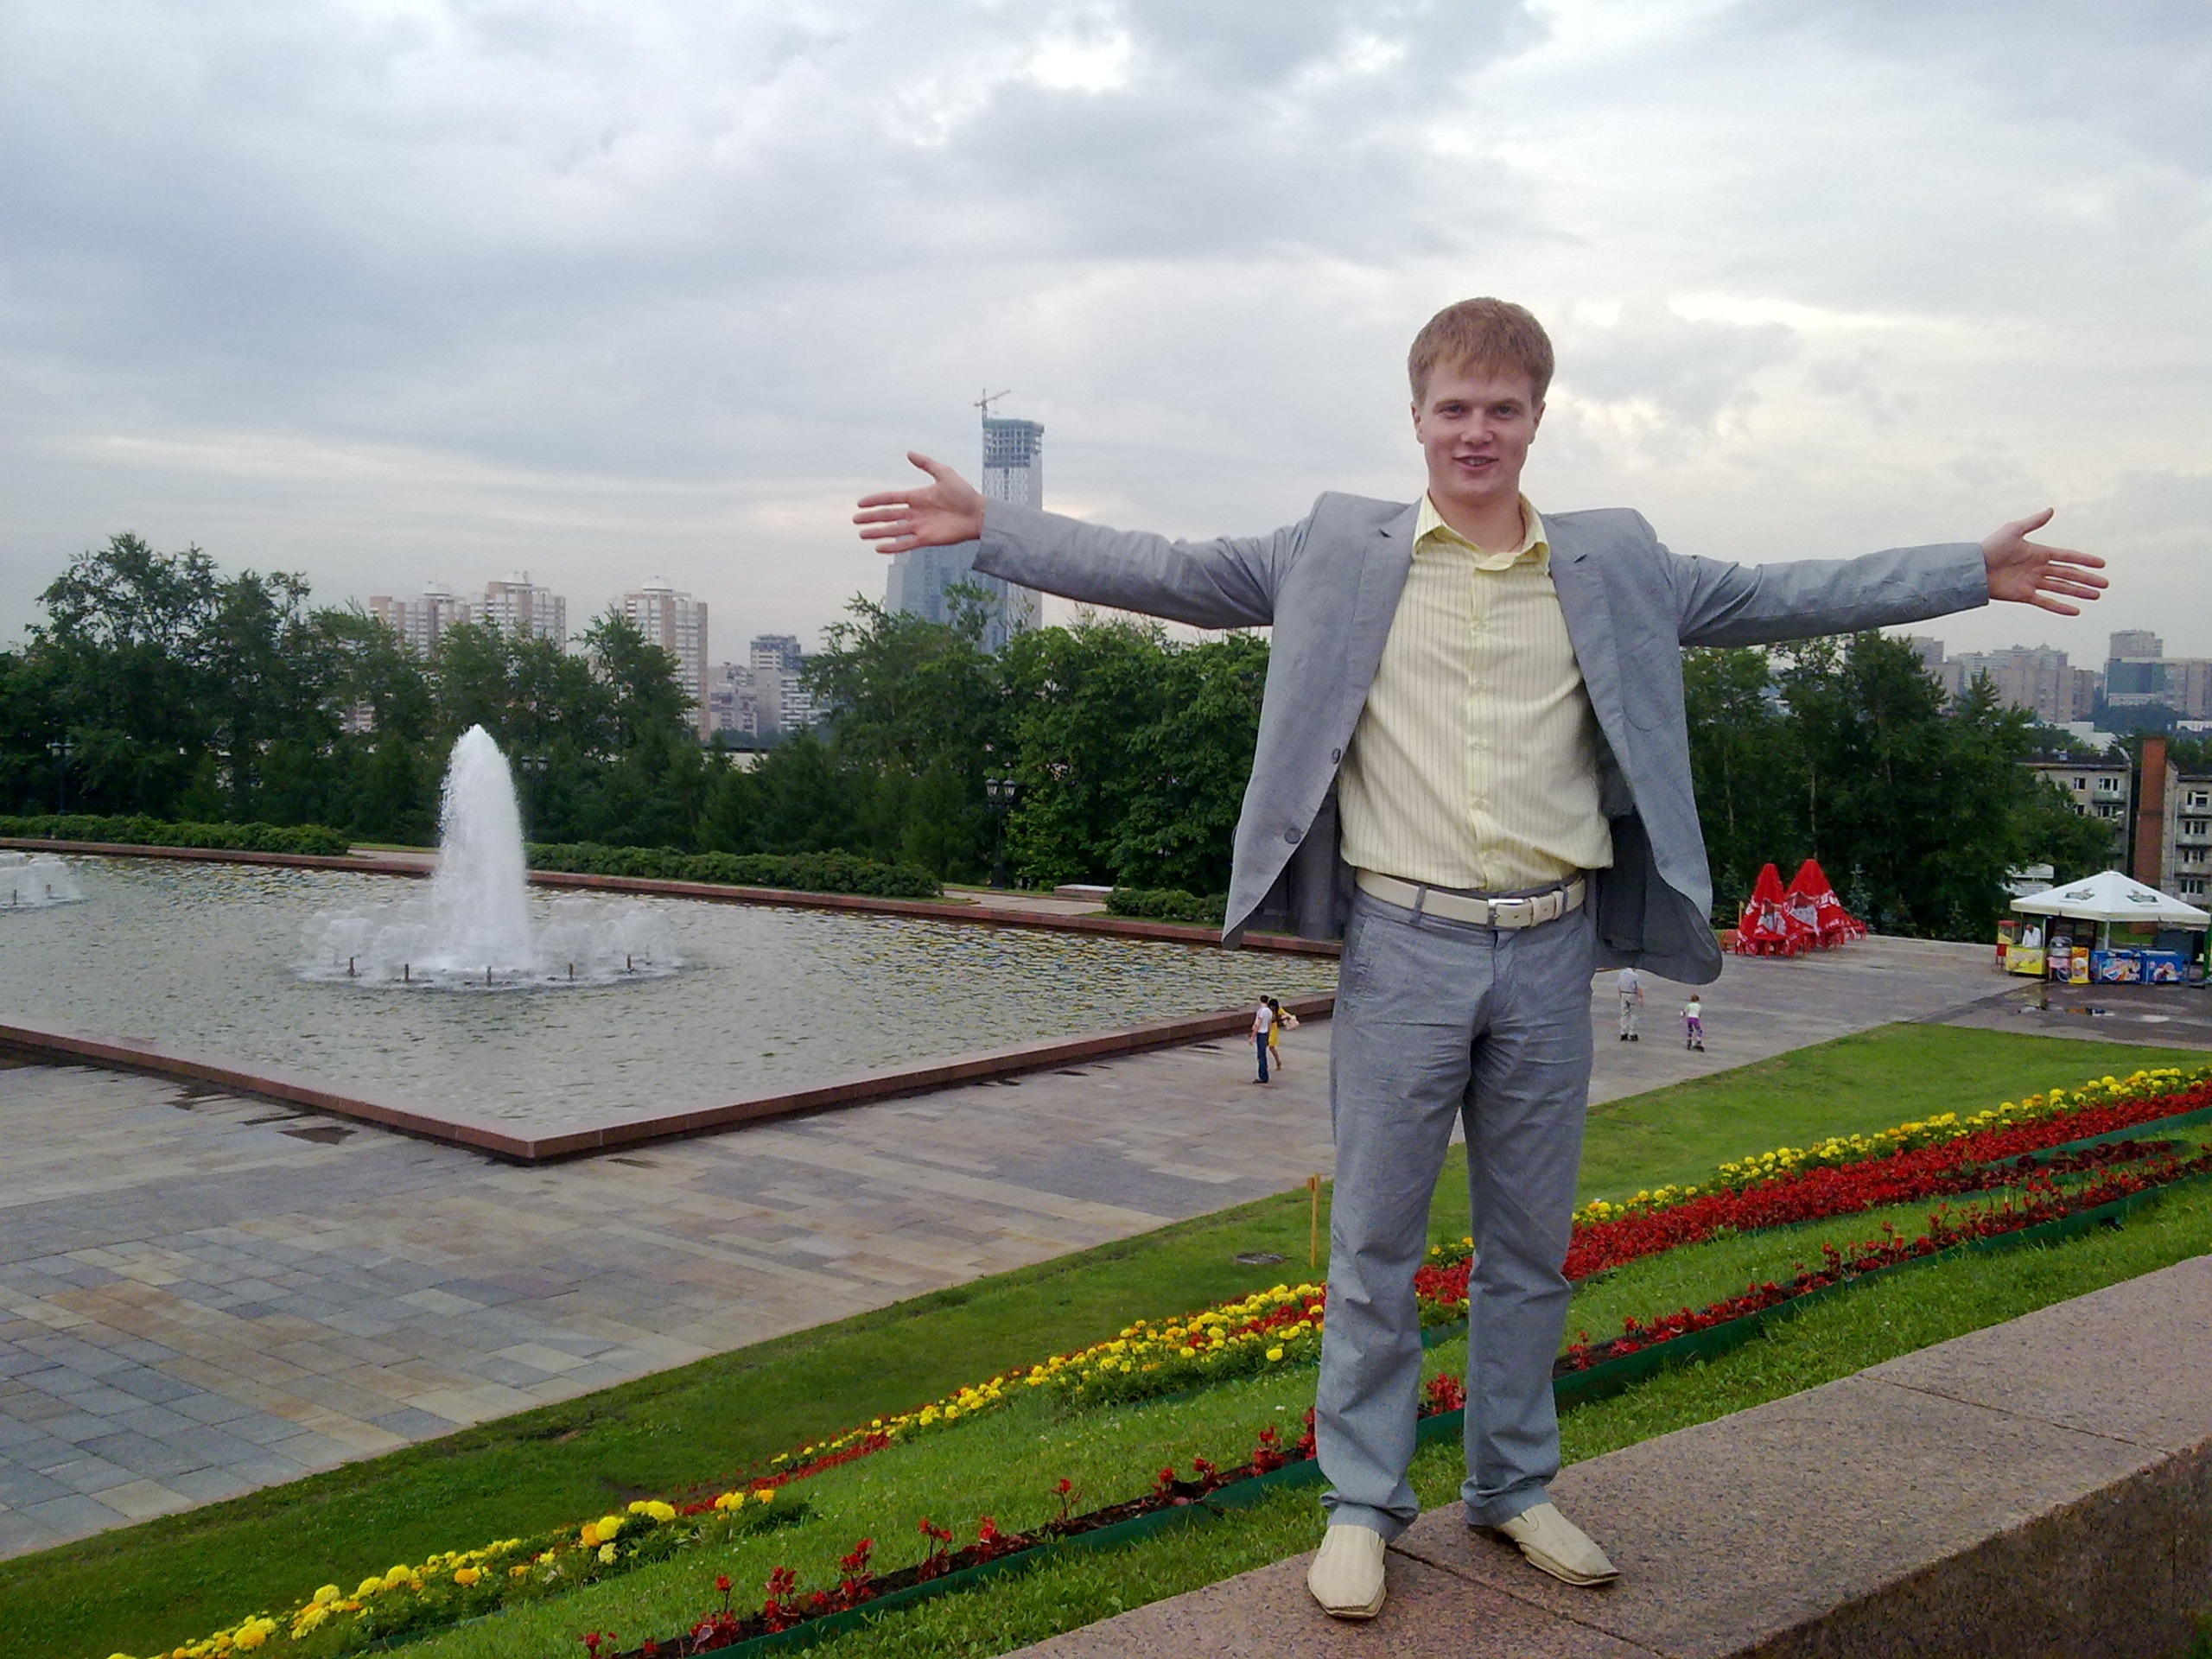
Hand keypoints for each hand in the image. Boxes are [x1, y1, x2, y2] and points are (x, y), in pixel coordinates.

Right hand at [853, 453, 986, 553]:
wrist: (979, 514)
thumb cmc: (964, 494)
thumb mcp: (944, 473)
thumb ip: (926, 464)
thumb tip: (909, 453)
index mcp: (917, 497)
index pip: (891, 499)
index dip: (875, 501)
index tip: (860, 503)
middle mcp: (916, 512)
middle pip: (888, 515)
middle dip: (872, 518)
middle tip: (855, 520)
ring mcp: (920, 527)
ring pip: (893, 530)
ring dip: (878, 533)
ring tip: (862, 534)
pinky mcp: (926, 539)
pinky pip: (906, 544)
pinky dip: (893, 547)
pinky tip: (879, 548)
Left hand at [1981, 509, 2106, 615]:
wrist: (1973, 568)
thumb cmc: (1991, 547)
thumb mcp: (2013, 531)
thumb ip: (2033, 522)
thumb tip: (2051, 509)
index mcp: (2039, 553)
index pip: (2067, 556)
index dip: (2084, 560)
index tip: (2101, 564)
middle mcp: (2038, 568)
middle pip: (2068, 574)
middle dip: (2087, 579)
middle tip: (2105, 585)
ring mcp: (2032, 583)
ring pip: (2061, 588)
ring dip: (2078, 592)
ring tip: (2096, 596)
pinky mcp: (2024, 595)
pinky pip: (2046, 602)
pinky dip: (2060, 607)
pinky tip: (2075, 611)